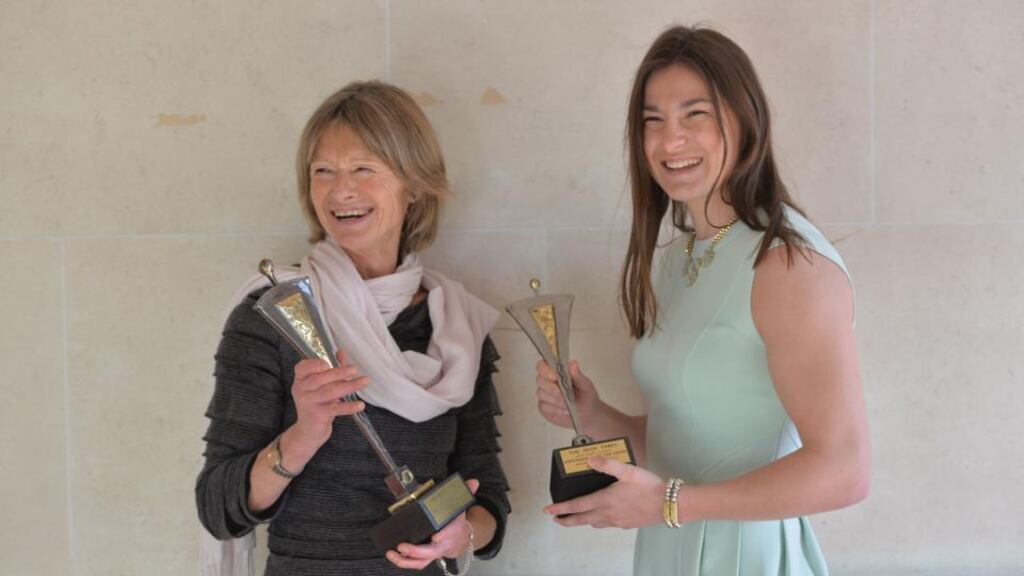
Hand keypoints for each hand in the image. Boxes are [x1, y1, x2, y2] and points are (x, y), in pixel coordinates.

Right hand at [288, 350, 367, 456]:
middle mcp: (301, 390)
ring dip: (348, 386)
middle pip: (319, 379)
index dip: (314, 364)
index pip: (302, 367)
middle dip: (339, 373)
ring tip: (364, 381)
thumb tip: (341, 352)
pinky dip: (348, 407)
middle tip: (355, 369)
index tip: (328, 363)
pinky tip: (360, 405)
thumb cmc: (317, 403)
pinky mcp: (317, 415)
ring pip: (329, 392)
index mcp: (301, 379)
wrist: (308, 430)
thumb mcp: (322, 385)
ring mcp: (308, 403)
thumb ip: (332, 368)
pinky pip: (335, 409)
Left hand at [386, 479, 479, 569]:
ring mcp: (434, 553)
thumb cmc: (457, 523)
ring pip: (422, 562)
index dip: (443, 536)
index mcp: (452, 531)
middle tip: (402, 545)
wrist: (461, 541)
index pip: (449, 534)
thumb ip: (465, 493)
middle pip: (431, 552)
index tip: (435, 536)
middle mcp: (443, 545)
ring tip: (392, 553)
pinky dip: (404, 562)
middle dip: (416, 551)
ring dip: (406, 560)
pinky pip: (416, 564)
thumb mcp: (461, 508)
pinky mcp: (427, 558)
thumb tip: (474, 481)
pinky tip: (392, 555)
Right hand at [535, 359, 601, 430]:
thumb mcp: (586, 386)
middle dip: (551, 387)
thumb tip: (573, 364)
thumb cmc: (586, 397)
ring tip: (567, 405)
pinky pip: (543, 406)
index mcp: (557, 372)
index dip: (545, 369)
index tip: (554, 376)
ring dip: (554, 399)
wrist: (588, 416)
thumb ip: (578, 375)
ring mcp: (544, 395)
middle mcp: (548, 381)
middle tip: (562, 394)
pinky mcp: (543, 407)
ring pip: (541, 393)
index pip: (543, 365)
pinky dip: (554, 409)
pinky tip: (564, 411)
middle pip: (539, 379)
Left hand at [542, 456, 663, 528]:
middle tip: (556, 519)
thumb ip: (608, 464)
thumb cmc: (649, 486)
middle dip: (566, 520)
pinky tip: (603, 515)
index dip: (560, 508)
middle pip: (581, 520)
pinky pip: (607, 524)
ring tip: (577, 517)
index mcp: (605, 500)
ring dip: (582, 521)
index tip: (547, 511)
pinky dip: (598, 521)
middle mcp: (608, 514)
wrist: (670, 504)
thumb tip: (590, 459)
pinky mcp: (627, 524)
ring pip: (594, 523)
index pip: (576, 506)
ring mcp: (617, 522)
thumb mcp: (628, 470)